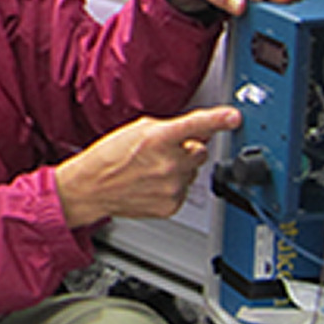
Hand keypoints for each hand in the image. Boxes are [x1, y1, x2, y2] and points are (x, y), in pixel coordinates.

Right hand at [54, 106, 238, 226]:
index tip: (233, 117)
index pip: (197, 125)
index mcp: (159, 138)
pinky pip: (184, 190)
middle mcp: (168, 163)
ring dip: (180, 169)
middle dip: (188, 149)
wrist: (90, 188)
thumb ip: (170, 128)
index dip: (219, 119)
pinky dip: (174, 187)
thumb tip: (196, 131)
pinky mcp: (170, 206)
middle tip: (165, 151)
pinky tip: (153, 184)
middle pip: (200, 151)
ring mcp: (171, 187)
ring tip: (152, 169)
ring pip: (193, 172)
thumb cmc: (109, 156)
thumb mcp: (139, 129)